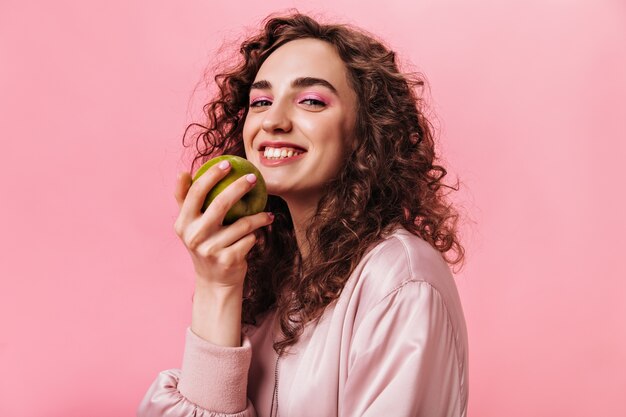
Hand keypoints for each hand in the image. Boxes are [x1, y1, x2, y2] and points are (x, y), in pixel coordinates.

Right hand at [173, 160, 273, 290]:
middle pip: (220, 204)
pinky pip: (250, 238)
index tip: (227, 163)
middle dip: (239, 187)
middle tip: (252, 177)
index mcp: (183, 224)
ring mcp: (211, 250)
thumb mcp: (190, 226)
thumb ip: (186, 201)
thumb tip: (183, 172)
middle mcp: (194, 236)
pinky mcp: (228, 260)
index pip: (195, 193)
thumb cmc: (205, 244)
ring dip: (259, 217)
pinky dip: (256, 235)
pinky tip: (259, 235)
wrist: (214, 281)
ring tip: (267, 214)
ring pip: (242, 224)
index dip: (210, 175)